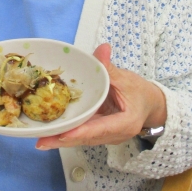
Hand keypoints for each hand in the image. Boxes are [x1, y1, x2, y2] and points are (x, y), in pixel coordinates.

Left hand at [36, 43, 166, 149]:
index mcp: (124, 123)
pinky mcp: (100, 134)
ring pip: (82, 139)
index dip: (79, 132)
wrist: (151, 105)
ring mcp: (106, 137)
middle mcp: (114, 135)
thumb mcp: (126, 78)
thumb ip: (109, 67)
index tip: (62, 134)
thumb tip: (101, 49)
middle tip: (41, 141)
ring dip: (61, 139)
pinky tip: (50, 132)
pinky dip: (67, 133)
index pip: (99, 129)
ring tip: (40, 139)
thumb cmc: (140, 92)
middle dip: (63, 140)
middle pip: (86, 138)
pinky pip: (82, 134)